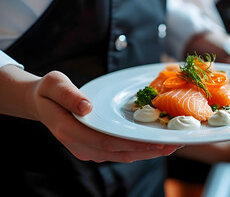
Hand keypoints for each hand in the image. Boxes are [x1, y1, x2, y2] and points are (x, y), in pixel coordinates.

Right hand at [0, 66, 178, 162]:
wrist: (42, 103)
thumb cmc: (50, 92)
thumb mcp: (54, 84)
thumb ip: (69, 95)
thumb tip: (87, 106)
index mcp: (71, 132)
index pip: (108, 143)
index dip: (135, 144)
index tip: (158, 141)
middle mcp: (82, 147)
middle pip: (121, 153)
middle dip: (149, 150)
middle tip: (175, 144)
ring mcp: (89, 150)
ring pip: (123, 156)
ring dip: (147, 152)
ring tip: (172, 145)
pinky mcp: (95, 148)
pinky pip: (120, 152)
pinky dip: (139, 148)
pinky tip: (155, 142)